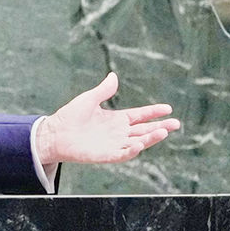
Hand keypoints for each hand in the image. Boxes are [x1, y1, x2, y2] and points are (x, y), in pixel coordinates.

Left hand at [34, 72, 179, 165]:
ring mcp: (113, 144)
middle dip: (160, 127)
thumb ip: (103, 90)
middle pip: (144, 130)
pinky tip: (140, 144)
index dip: (153, 112)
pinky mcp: (105, 154)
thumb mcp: (89, 100)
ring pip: (137, 142)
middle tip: (176, 123)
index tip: (168, 108)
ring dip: (150, 139)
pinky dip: (132, 150)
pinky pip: (122, 154)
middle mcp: (118, 133)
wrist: (54, 133)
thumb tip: (113, 75)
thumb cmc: (70, 117)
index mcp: (116, 119)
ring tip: (163, 132)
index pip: (140, 116)